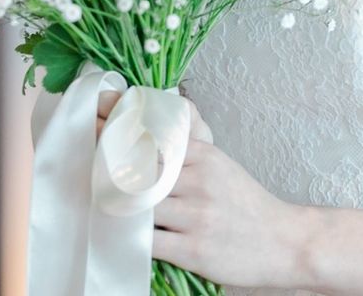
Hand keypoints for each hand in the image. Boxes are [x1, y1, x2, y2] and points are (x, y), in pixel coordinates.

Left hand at [96, 88, 311, 288]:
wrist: (282, 241)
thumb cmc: (246, 205)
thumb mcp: (222, 166)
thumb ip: (192, 145)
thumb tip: (167, 115)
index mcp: (205, 155)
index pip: (154, 135)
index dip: (120, 125)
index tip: (94, 116)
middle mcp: (199, 178)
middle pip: (139, 166)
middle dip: (106, 160)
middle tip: (80, 156)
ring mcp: (195, 213)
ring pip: (139, 203)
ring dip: (112, 203)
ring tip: (89, 199)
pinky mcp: (192, 248)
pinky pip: (146, 241)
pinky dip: (126, 239)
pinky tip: (113, 236)